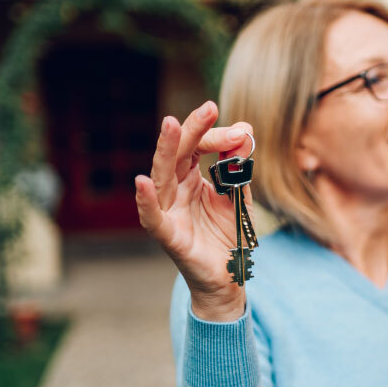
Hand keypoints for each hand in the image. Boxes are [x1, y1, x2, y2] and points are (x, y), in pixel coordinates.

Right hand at [134, 101, 254, 321]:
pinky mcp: (169, 236)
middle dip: (190, 130)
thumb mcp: (239, 195)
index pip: (197, 147)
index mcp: (190, 178)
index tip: (242, 133)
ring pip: (162, 177)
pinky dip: (146, 201)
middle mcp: (174, 191)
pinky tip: (142, 182)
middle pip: (177, 154)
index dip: (216, 137)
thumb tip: (245, 129)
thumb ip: (238, 166)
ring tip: (170, 125)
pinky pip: (152, 218)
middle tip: (208, 108)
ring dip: (165, 150)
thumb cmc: (228, 235)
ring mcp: (169, 212)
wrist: (230, 277)